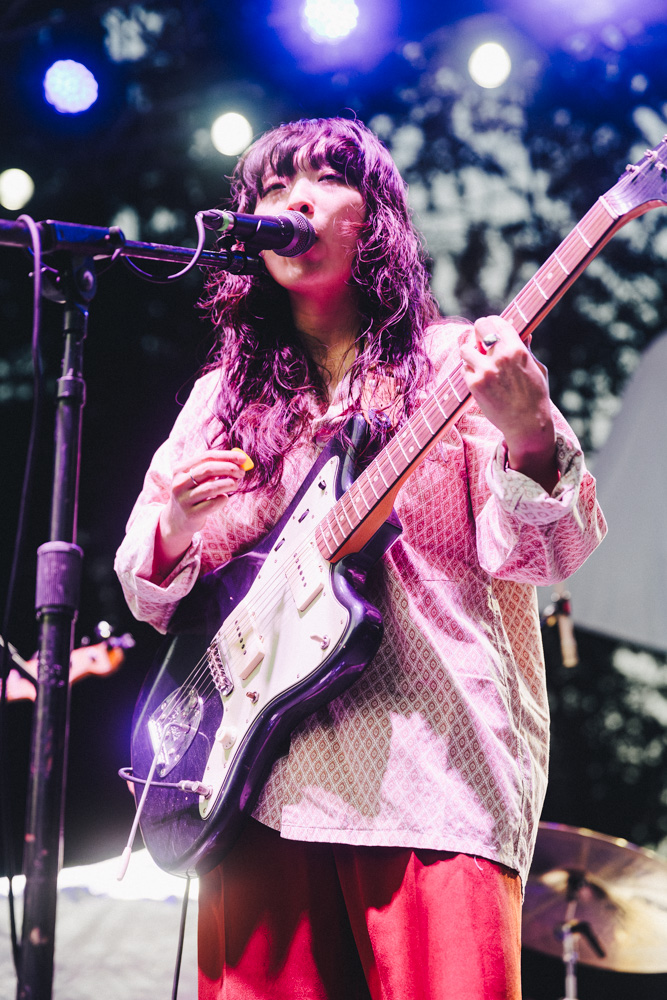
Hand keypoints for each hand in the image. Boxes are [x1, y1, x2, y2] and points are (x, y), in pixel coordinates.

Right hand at [153, 448, 251, 578]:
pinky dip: (223, 499)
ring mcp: (184, 500)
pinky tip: (224, 498)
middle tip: (241, 472)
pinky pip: (213, 504)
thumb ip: (214, 467)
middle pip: (208, 469)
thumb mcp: (197, 479)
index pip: (206, 457)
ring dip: (229, 484)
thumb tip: (240, 460)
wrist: (178, 520)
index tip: (243, 459)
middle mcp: (179, 483)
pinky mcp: (191, 514)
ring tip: (235, 484)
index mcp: (180, 469)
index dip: (227, 456)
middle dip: (229, 468)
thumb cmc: (194, 494)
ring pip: (211, 487)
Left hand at [459, 317, 557, 491]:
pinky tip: (479, 379)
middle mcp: (500, 356)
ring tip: (478, 363)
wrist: (527, 424)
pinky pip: (464, 369)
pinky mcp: (474, 384)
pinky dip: (469, 371)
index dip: (492, 323)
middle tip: (479, 342)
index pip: (497, 321)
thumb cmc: (536, 396)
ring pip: (465, 348)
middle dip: (478, 332)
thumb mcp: (537, 369)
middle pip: (478, 327)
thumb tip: (525, 334)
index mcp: (517, 349)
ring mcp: (485, 370)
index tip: (490, 328)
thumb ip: (526, 349)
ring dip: (470, 353)